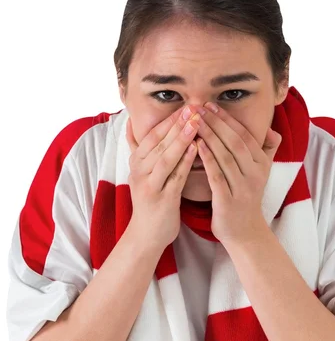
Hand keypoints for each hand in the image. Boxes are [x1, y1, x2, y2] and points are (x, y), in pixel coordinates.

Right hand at [125, 106, 200, 250]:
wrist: (146, 235)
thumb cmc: (150, 201)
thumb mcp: (141, 172)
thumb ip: (137, 148)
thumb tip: (130, 123)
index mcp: (136, 163)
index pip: (152, 135)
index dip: (168, 120)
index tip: (185, 105)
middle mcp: (139, 172)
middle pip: (158, 143)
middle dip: (176, 124)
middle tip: (193, 107)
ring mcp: (149, 186)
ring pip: (165, 158)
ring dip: (180, 139)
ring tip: (196, 123)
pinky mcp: (161, 200)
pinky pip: (174, 177)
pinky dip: (185, 162)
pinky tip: (197, 149)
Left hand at [194, 103, 281, 245]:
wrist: (245, 232)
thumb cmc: (247, 199)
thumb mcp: (261, 174)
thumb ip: (267, 152)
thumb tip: (273, 131)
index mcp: (261, 165)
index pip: (245, 136)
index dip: (228, 120)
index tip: (212, 105)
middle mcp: (254, 174)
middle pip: (235, 143)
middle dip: (216, 123)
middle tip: (199, 108)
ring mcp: (242, 188)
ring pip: (225, 157)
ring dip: (209, 136)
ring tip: (194, 122)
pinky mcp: (228, 201)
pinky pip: (217, 176)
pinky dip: (207, 159)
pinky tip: (196, 146)